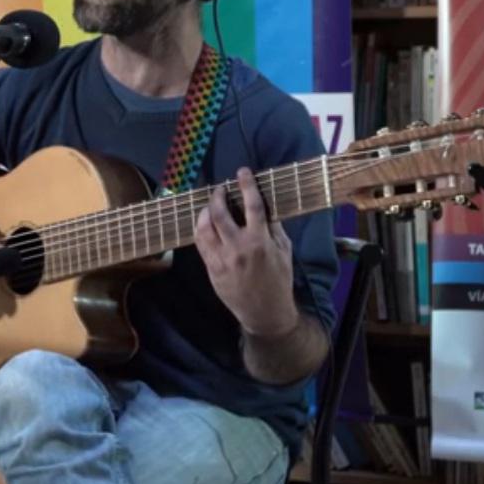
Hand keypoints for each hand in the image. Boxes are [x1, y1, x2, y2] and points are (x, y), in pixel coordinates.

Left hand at [194, 167, 297, 337]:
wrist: (265, 312)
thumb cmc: (278, 280)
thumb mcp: (284, 251)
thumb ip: (274, 228)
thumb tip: (265, 207)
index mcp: (260, 241)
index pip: (252, 205)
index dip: (246, 185)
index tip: (242, 172)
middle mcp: (238, 247)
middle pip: (220, 213)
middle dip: (217, 196)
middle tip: (219, 189)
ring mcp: (221, 258)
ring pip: (204, 227)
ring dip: (205, 211)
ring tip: (209, 206)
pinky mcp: (211, 268)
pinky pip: (200, 243)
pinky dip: (200, 229)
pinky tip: (205, 224)